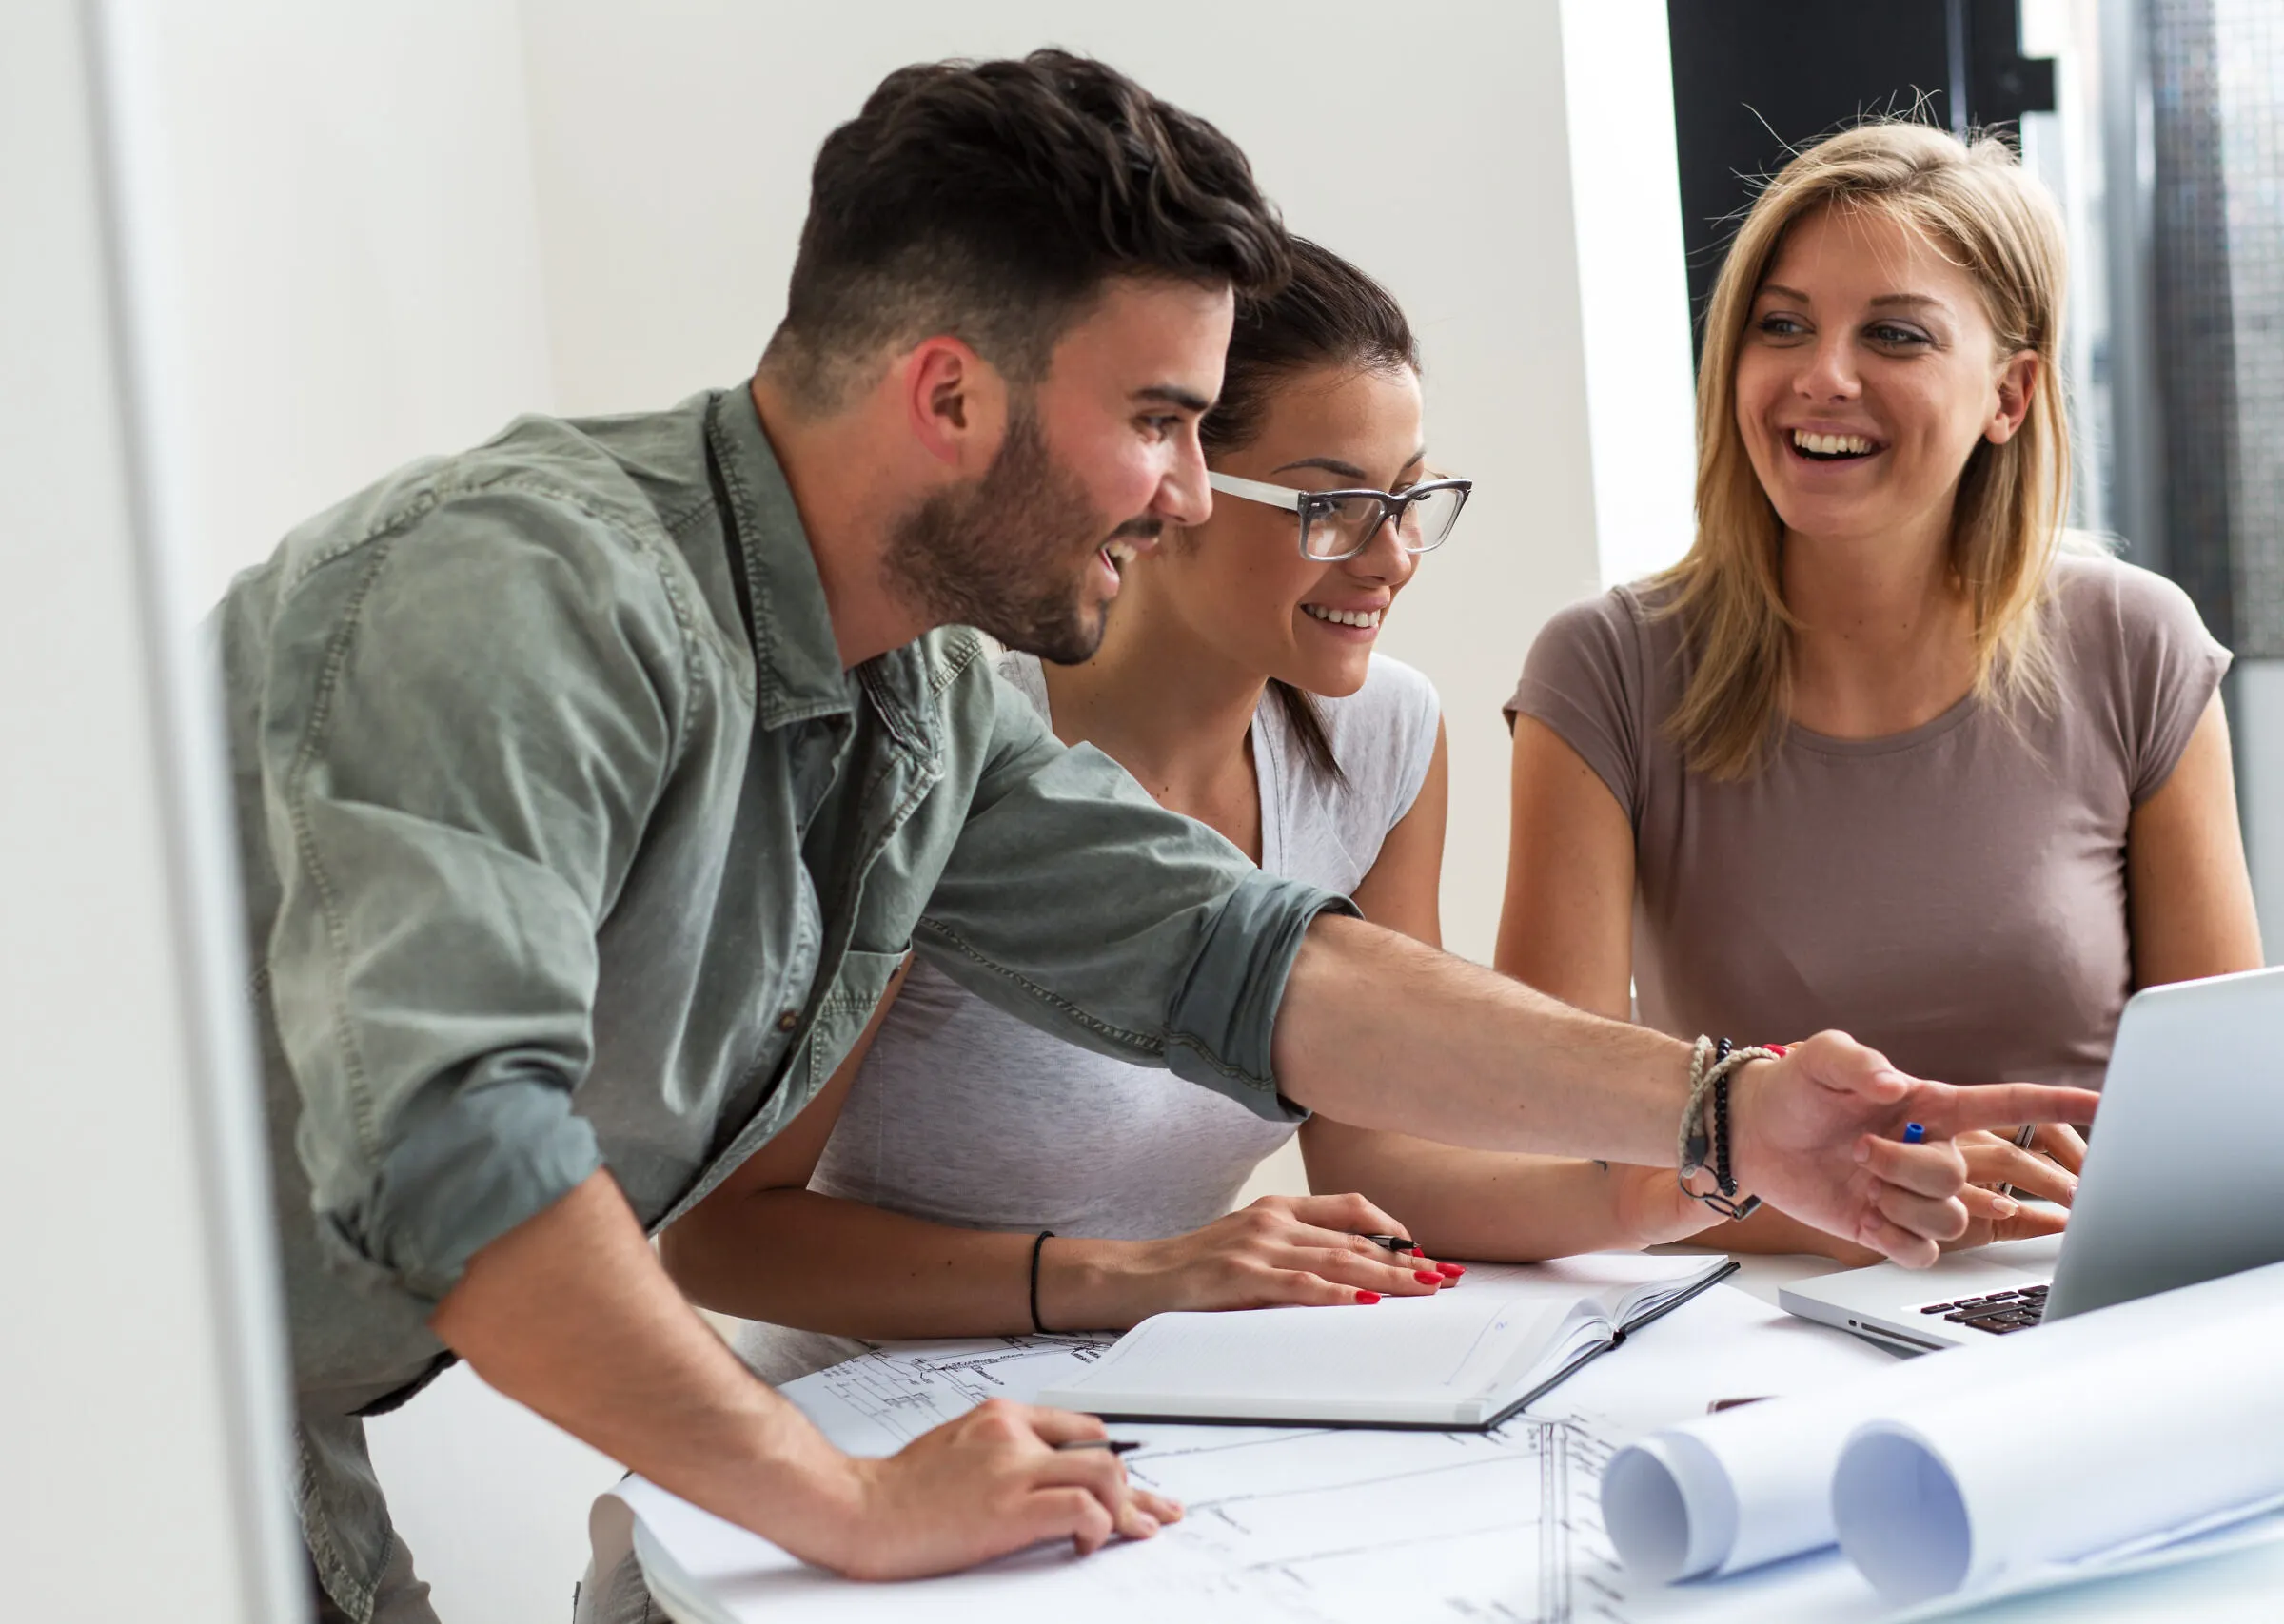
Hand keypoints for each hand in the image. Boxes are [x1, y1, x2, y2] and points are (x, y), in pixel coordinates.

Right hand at [817, 1400, 1181, 1580]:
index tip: (1130, 1484)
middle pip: (1102, 1450)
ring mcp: (1012, 1470)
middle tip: (1154, 1515)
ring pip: (1104, 1472)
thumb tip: (1037, 1476)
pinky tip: (1089, 1544)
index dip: (1112, 1459)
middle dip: (1136, 1489)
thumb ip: (998, 1452)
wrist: (858, 1509)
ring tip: (1127, 1534)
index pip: (1080, 1428)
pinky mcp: (1009, 1509)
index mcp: (1001, 1418)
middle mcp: (1013, 1436)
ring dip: (1125, 1509)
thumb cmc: (898, 1491)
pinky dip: (1097, 1527)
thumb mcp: (955, 1447)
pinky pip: (1080, 1508)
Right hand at [1045, 1194, 1454, 1328]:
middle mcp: (1273, 1221)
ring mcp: (1257, 1247)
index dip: (1395, 1230)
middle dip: (1406, 1259)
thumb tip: (1349, 1277)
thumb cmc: (1190, 1269)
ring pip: (1339, 1260)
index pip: (1351, 1210)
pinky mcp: (1241, 1277)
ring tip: (1425, 1290)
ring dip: (1388, 1277)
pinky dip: (1337, 1295)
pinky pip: (1301, 1285)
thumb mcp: (1246, 1247)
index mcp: (1277, 1210)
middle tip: (1445, 1277)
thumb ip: (1292, 1252)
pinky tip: (1365, 1304)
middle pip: (1356, 1238)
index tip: (1425, 1252)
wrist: (1131, 1276)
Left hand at [1725, 1033, 2100, 1267]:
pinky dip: (1896, 1239)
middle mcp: (1933, 1151)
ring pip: (1947, 1219)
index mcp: (1933, 1107)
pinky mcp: (1887, 1228)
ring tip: (1860, 1176)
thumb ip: (1858, 1060)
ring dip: (1899, 1201)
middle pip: (1961, 1177)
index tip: (2106, 1104)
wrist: (1755, 1133)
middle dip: (1908, 1166)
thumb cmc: (1796, 1088)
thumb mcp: (1823, 1057)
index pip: (2009, 1106)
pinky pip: (1921, 1254)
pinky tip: (1867, 1215)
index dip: (2058, 1104)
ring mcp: (1913, 1194)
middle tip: (1861, 1147)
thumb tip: (1895, 1085)